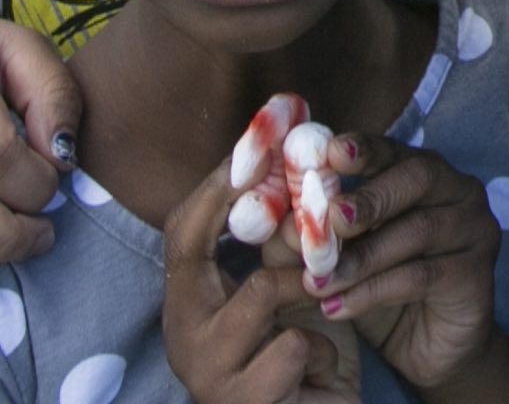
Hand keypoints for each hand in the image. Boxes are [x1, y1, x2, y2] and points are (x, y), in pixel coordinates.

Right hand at [162, 167, 364, 401]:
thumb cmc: (305, 359)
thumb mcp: (290, 290)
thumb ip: (282, 239)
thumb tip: (293, 161)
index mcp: (188, 303)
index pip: (182, 228)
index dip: (218, 179)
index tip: (260, 132)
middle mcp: (182, 337)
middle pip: (195, 247)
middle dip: (252, 203)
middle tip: (302, 177)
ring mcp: (207, 374)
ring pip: (261, 289)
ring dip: (308, 286)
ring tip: (327, 301)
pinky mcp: (245, 403)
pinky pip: (295, 344)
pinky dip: (323, 349)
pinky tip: (322, 371)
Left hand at [307, 133, 508, 396]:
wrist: (428, 349)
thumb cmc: (380, 290)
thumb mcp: (342, 257)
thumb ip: (314, 235)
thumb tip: (280, 221)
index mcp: (424, 173)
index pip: (394, 150)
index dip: (364, 149)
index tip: (330, 153)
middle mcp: (457, 191)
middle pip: (416, 177)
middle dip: (367, 197)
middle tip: (329, 220)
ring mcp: (475, 229)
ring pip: (417, 229)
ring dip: (361, 256)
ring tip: (318, 281)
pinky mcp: (478, 273)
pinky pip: (422, 275)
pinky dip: (373, 291)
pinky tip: (337, 308)